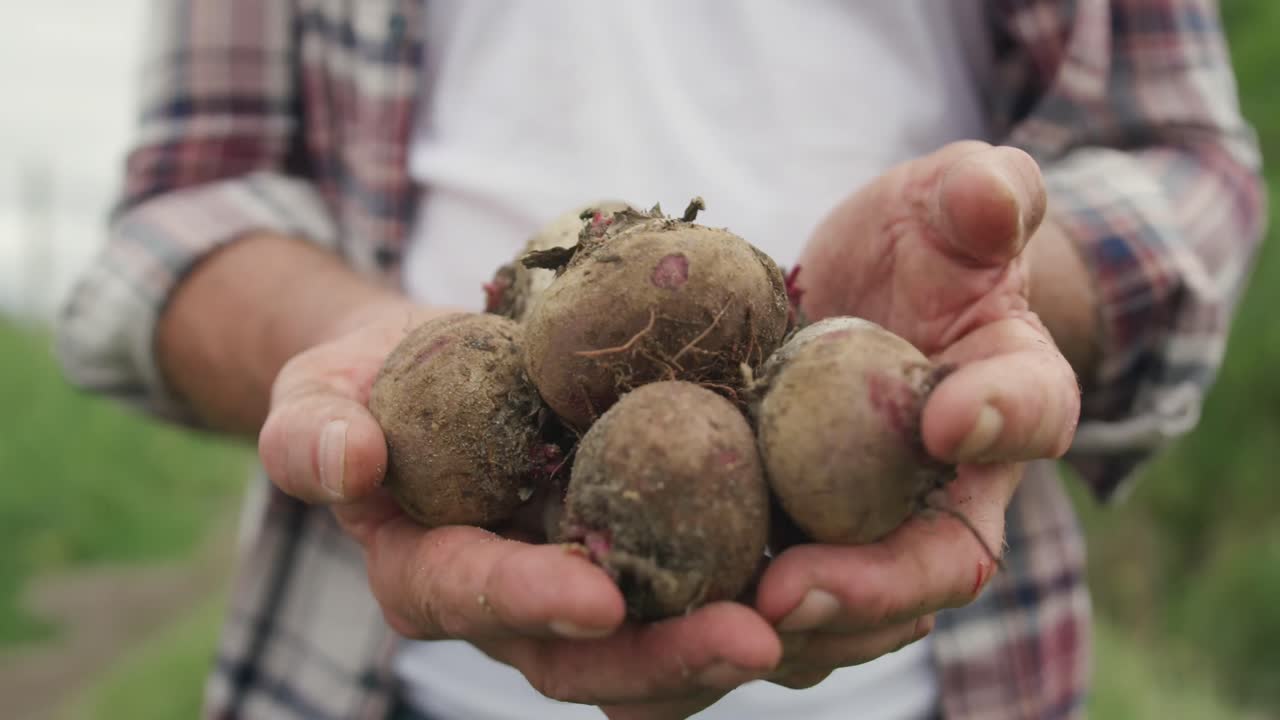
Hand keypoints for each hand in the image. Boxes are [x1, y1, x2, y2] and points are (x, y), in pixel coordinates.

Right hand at [256, 302, 781, 713]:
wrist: (444, 368)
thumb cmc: (374, 383)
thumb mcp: (319, 392)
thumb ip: (312, 431)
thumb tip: (347, 462)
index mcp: (433, 574)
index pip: (474, 597)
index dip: (530, 601)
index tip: (596, 595)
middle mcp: (522, 604)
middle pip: (592, 655)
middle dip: (669, 656)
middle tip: (753, 638)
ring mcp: (593, 583)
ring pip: (668, 643)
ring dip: (743, 642)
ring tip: (827, 617)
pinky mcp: (656, 551)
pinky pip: (716, 585)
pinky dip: (784, 591)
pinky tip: (862, 580)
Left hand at [749, 141, 1080, 687]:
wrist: (882, 289)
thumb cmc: (930, 240)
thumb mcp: (956, 197)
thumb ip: (985, 193)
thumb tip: (989, 198)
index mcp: (1014, 396)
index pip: (1033, 412)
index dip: (1002, 420)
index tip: (947, 418)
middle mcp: (955, 487)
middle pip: (932, 566)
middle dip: (867, 591)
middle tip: (789, 589)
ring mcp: (875, 527)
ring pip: (851, 612)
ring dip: (788, 633)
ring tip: (716, 628)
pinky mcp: (799, 537)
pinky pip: (771, 598)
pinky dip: (721, 624)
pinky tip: (656, 624)